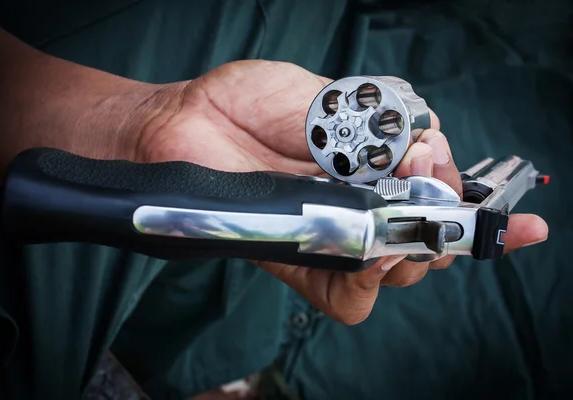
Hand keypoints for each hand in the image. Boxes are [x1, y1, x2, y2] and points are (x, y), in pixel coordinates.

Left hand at [133, 60, 548, 324]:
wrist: (184, 122)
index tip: (524, 221)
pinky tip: (369, 257)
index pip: (439, 196)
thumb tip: (425, 157)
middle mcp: (362, 207)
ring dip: (416, 255)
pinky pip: (347, 298)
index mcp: (375, 168)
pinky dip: (370, 284)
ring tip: (405, 224)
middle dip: (446, 228)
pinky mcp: (301, 262)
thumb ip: (376, 132)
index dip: (478, 209)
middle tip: (435, 197)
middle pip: (428, 242)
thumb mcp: (324, 100)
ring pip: (397, 274)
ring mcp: (334, 239)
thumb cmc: (248, 103)